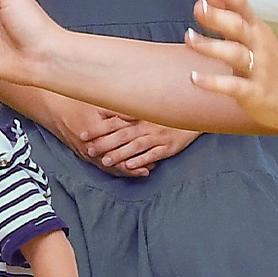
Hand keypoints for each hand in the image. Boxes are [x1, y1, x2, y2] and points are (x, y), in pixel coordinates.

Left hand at [83, 117, 198, 176]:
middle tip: (89, 150)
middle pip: (122, 135)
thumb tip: (110, 114)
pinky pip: (153, 154)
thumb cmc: (167, 115)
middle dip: (104, 143)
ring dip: (120, 154)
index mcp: (139, 117)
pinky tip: (130, 166)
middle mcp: (146, 126)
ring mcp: (157, 137)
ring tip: (106, 161)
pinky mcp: (168, 147)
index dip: (98, 129)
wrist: (194, 117)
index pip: (114, 122)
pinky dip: (141, 159)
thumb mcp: (148, 110)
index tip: (83, 134)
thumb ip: (130, 114)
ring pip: (135, 146)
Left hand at [183, 0, 277, 132]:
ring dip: (212, 46)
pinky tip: (195, 78)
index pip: (241, 5)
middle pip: (239, 27)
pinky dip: (214, 82)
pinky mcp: (255, 92)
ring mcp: (258, 69)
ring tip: (189, 37)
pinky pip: (234, 86)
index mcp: (255, 29)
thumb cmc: (272, 63)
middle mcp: (257, 46)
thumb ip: (228, 12)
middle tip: (199, 6)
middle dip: (219, 16)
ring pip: (235, 54)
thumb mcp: (252, 34)